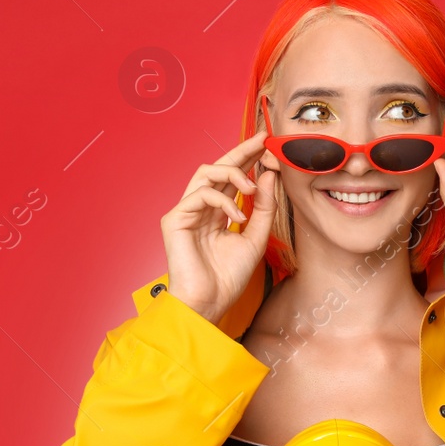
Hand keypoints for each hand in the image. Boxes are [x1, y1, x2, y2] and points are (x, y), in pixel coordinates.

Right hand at [162, 128, 278, 324]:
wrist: (209, 303)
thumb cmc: (228, 277)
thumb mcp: (256, 238)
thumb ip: (263, 207)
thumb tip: (269, 175)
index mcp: (217, 212)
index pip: (232, 177)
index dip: (247, 158)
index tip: (267, 145)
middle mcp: (200, 208)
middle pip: (217, 167)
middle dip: (240, 152)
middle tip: (261, 142)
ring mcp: (186, 212)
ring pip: (205, 173)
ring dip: (233, 173)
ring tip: (252, 188)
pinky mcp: (175, 219)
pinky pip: (200, 195)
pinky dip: (223, 201)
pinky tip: (237, 215)